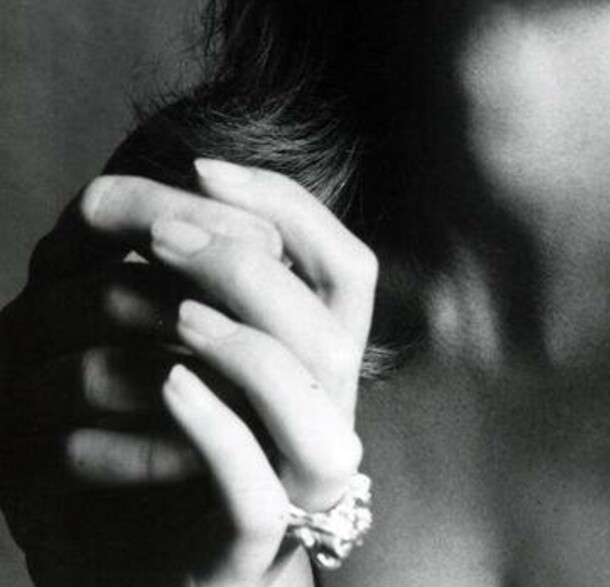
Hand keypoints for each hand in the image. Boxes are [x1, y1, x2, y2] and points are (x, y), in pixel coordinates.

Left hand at [151, 159, 376, 585]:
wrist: (154, 559)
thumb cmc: (179, 429)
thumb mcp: (203, 339)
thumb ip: (218, 277)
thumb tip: (188, 190)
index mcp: (330, 354)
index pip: (348, 263)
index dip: (288, 206)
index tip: (205, 168)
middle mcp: (332, 410)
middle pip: (329, 321)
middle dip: (245, 262)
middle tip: (162, 231)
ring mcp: (302, 478)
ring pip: (311, 403)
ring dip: (245, 340)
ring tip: (175, 309)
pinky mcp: (254, 541)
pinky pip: (255, 489)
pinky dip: (215, 426)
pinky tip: (168, 382)